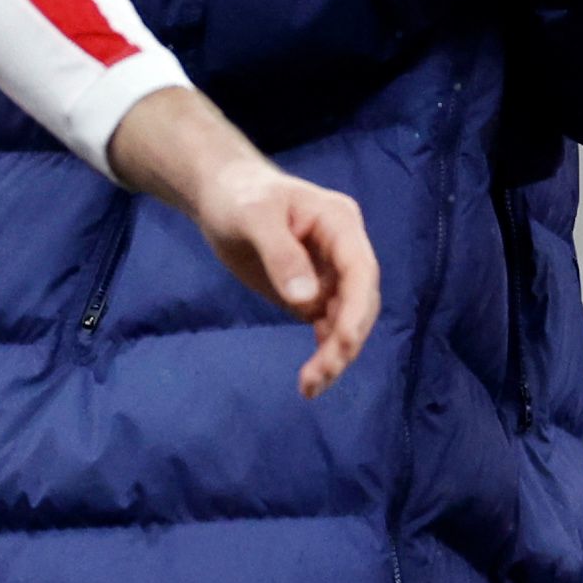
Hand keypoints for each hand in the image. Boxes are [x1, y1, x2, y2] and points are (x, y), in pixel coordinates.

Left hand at [104, 86, 381, 397]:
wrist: (221, 196)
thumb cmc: (239, 197)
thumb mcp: (255, 217)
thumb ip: (281, 255)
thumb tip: (307, 301)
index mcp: (341, 224)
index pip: (362, 271)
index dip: (357, 310)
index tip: (341, 345)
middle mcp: (344, 252)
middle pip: (359, 302)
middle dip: (345, 341)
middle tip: (318, 377)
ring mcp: (331, 274)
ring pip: (346, 320)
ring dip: (335, 354)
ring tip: (310, 387)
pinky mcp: (313, 293)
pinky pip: (327, 326)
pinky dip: (323, 351)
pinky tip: (311, 378)